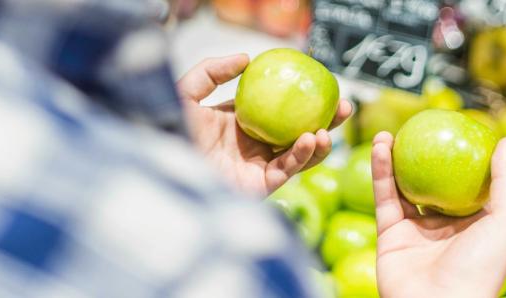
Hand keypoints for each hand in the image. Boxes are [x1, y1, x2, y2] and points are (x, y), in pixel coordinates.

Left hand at [177, 54, 350, 194]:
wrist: (162, 166)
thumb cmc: (168, 130)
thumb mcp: (187, 92)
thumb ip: (213, 71)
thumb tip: (246, 57)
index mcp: (241, 124)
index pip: (279, 110)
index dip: (302, 100)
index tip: (322, 85)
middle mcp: (253, 145)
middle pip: (297, 132)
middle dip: (324, 121)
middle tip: (343, 106)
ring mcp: (258, 166)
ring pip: (299, 154)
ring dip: (320, 142)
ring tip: (329, 128)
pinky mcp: (259, 186)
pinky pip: (287, 169)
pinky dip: (302, 155)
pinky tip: (311, 139)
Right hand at [371, 132, 505, 297]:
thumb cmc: (481, 268)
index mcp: (472, 221)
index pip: (462, 182)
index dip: (454, 156)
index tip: (448, 130)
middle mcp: (442, 224)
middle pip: (428, 181)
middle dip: (418, 156)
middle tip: (412, 131)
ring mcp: (414, 229)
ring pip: (401, 186)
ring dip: (392, 159)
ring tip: (386, 134)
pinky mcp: (389, 233)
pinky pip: (384, 197)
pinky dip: (380, 172)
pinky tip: (380, 149)